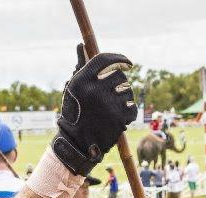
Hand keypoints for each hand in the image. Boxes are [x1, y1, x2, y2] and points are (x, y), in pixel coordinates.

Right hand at [52, 45, 134, 175]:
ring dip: (125, 97)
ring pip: (128, 90)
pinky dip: (128, 112)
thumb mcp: (73, 90)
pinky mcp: (119, 118)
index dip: (118, 58)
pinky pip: (132, 107)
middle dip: (121, 82)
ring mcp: (108, 104)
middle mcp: (95, 91)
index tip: (127, 62)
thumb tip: (81, 45)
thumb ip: (80, 67)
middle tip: (116, 92)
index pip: (105, 59)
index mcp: (81, 81)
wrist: (77, 144)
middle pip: (119, 74)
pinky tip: (119, 117)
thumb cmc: (75, 113)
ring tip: (114, 108)